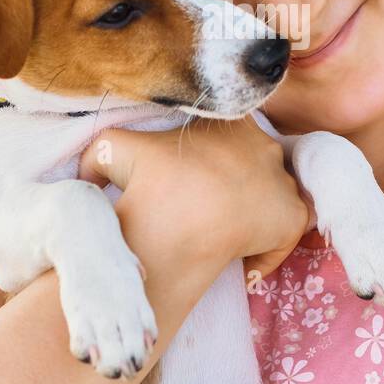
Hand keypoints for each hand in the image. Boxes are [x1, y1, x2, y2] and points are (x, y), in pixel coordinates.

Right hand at [76, 117, 313, 284]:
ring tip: (227, 235)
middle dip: (237, 185)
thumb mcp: (112, 149)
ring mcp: (283, 179)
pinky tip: (244, 262)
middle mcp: (264, 143)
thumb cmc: (149, 185)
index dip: (213, 160)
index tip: (195, 184)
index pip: (230, 135)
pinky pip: (286, 232)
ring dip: (255, 213)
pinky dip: (268, 248)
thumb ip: (102, 148)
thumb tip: (91, 169)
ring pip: (273, 196)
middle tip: (211, 212)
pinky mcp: (292, 215)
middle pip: (255, 164)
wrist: (176, 221)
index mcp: (229, 122)